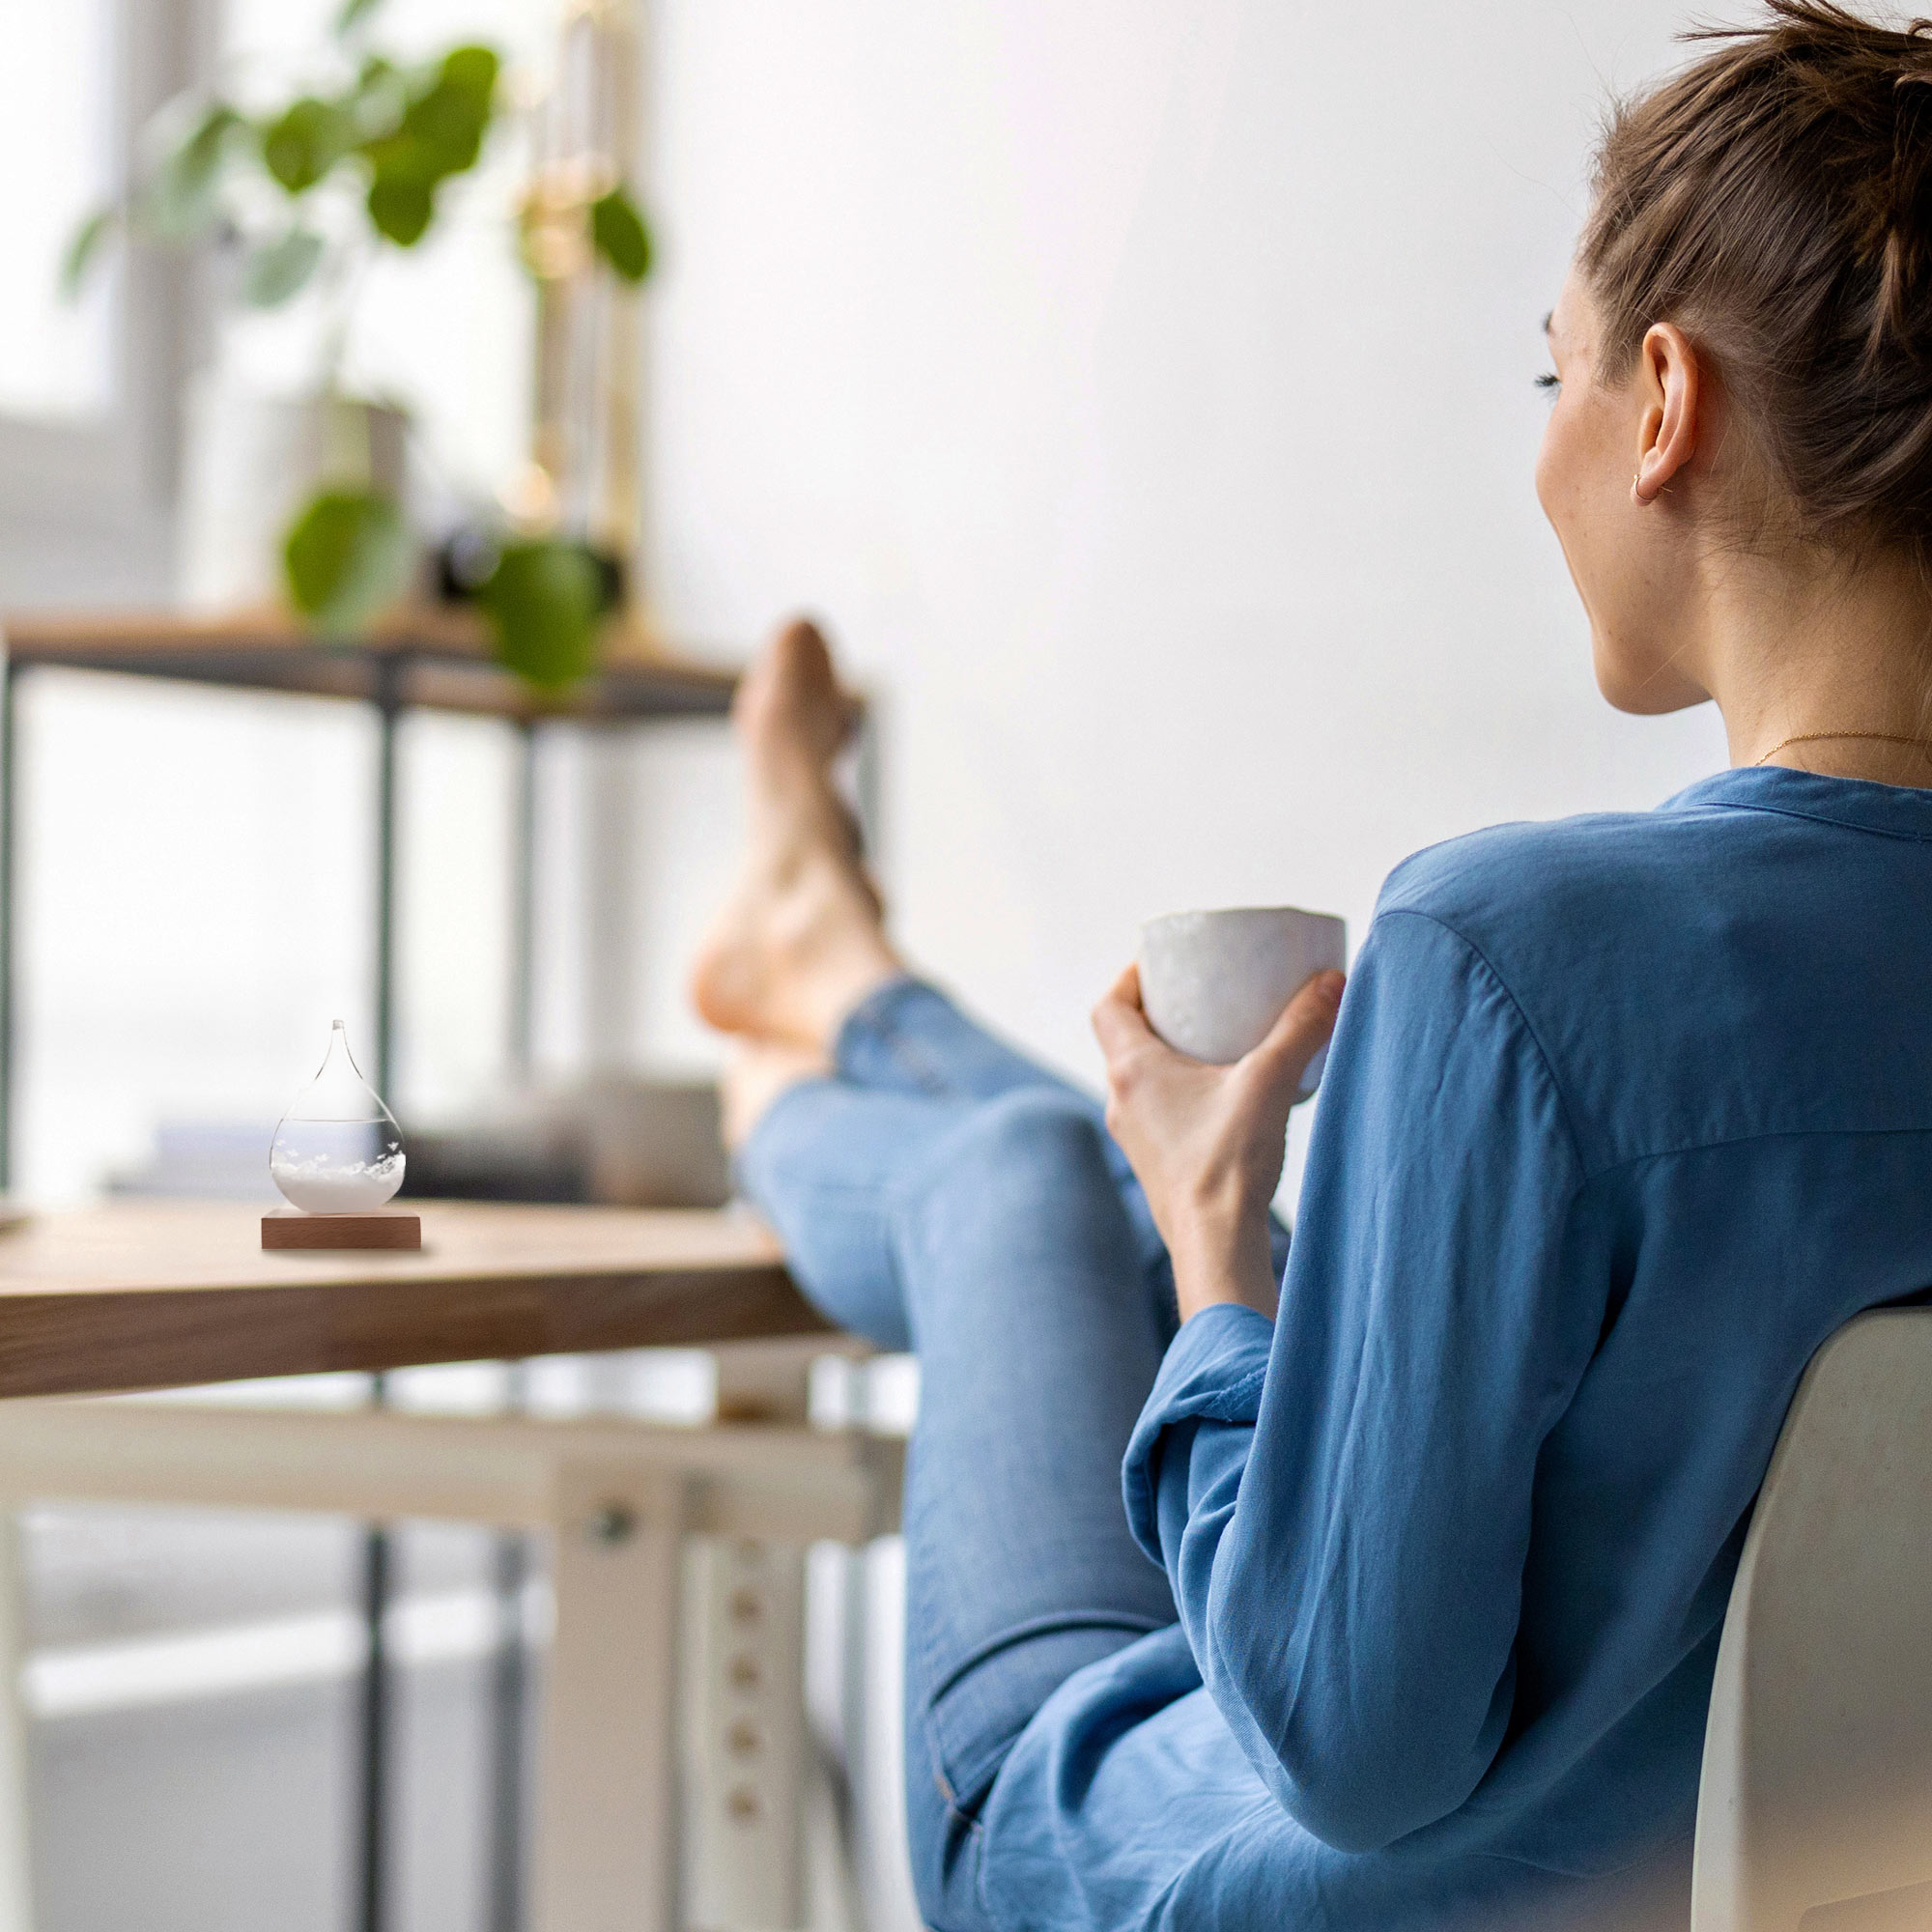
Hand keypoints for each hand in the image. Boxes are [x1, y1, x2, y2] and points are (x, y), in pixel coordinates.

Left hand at [1092, 964, 1344, 1321]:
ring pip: (1140, 1078)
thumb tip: (1332, 981)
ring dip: (1167, 1054)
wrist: (1215, 1245)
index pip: (1109, 1007)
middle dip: (1157, 1012)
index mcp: (1132, 1071)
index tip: (1162, 965)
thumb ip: (1301, 1028)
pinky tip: (1221, 1093)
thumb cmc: (1228, 1163)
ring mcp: (1135, 1136)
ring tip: (1213, 1039)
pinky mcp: (1155, 1163)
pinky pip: (1156, 1110)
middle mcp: (1122, 1101)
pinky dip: (1178, 1090)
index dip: (1130, 979)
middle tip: (1198, 995)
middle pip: (1123, 1039)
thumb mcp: (1268, 1082)